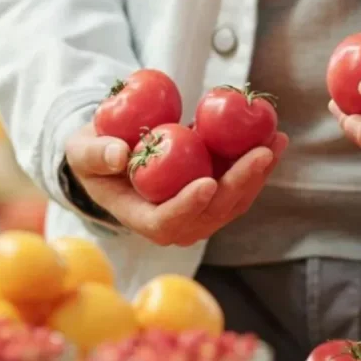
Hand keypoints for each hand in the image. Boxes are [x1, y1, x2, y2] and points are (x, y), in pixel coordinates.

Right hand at [65, 123, 287, 245]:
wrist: (114, 158)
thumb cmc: (94, 157)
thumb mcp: (83, 152)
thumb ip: (95, 154)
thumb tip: (118, 153)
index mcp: (141, 217)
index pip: (167, 221)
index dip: (188, 206)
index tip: (208, 183)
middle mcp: (176, 222)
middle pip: (214, 212)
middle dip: (242, 183)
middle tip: (262, 152)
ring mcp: (200, 211)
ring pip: (236, 200)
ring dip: (260, 172)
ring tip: (277, 140)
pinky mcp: (216, 195)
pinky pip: (242, 184)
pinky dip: (259, 164)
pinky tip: (275, 138)